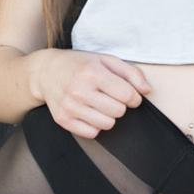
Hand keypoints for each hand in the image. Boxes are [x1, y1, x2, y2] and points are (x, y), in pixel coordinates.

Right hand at [33, 49, 151, 137]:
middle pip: (118, 111)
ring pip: (107, 125)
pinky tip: (89, 112)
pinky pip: (92, 133)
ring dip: (108, 116)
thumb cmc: (80, 64)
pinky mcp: (63, 120)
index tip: (128, 94)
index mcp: (92, 73)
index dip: (133, 97)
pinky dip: (95, 125)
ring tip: (99, 104)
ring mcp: (69, 107)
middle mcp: (79, 90)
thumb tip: (147, 91)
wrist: (46, 71)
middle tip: (110, 96)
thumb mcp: (106, 60)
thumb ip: (131, 73)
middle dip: (120, 105)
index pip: (126, 95)